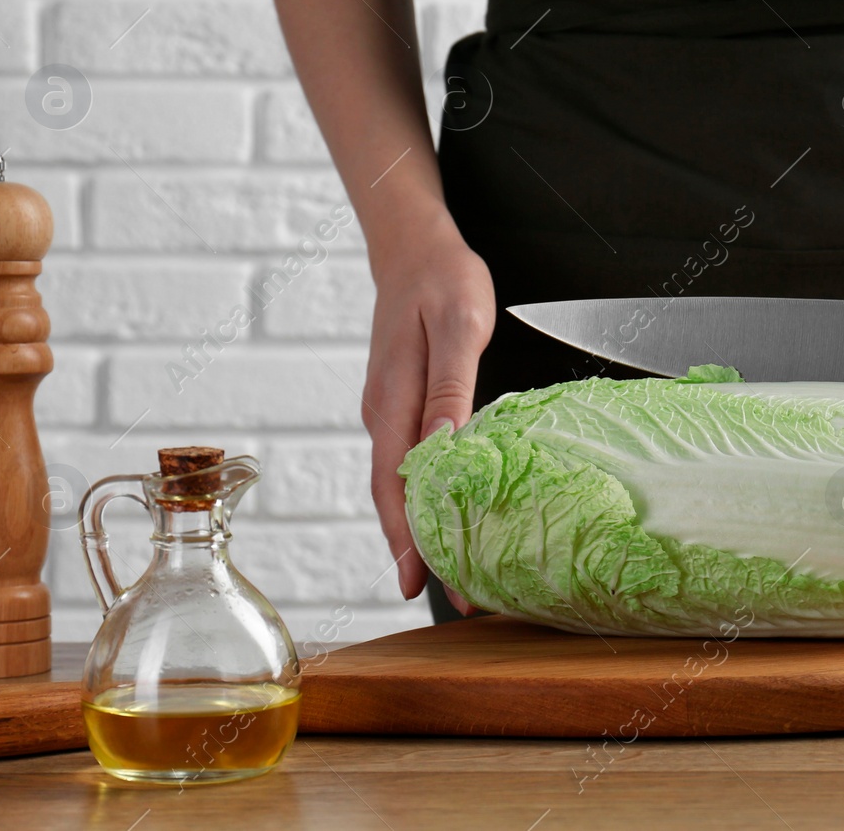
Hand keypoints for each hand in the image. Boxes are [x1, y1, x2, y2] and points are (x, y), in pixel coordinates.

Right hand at [362, 213, 494, 607]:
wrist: (412, 245)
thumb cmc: (441, 278)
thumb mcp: (459, 325)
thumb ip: (450, 388)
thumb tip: (443, 449)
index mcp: (391, 402)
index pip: (395, 489)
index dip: (411, 541)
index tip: (429, 586)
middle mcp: (381, 415)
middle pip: (393, 500)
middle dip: (420, 552)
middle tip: (462, 599)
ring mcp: (387, 411)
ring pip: (400, 485)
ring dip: (423, 530)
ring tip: (459, 573)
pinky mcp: (401, 404)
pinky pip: (408, 464)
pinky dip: (426, 498)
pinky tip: (450, 515)